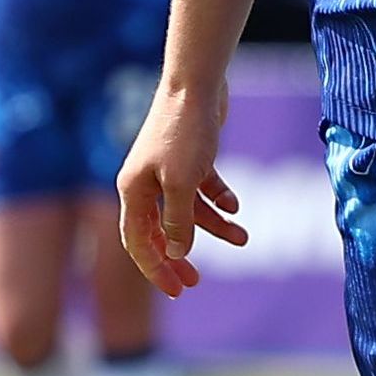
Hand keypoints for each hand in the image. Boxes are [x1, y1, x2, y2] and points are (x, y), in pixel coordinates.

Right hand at [114, 85, 250, 296]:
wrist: (198, 83)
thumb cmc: (184, 132)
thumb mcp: (182, 184)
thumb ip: (179, 221)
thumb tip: (177, 254)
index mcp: (132, 191)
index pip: (138, 242)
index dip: (156, 269)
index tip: (178, 291)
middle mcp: (145, 183)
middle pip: (160, 231)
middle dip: (179, 257)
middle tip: (195, 283)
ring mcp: (167, 170)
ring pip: (189, 211)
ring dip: (214, 227)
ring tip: (243, 239)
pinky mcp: (191, 157)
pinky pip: (203, 189)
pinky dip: (219, 199)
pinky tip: (236, 207)